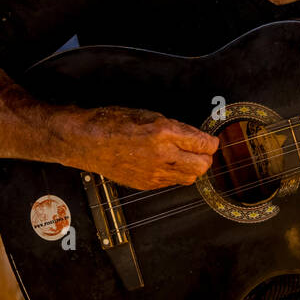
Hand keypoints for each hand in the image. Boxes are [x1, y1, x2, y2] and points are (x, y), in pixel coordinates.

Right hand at [65, 105, 218, 190]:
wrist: (88, 142)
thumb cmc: (114, 123)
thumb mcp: (149, 115)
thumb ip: (175, 128)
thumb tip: (194, 137)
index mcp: (164, 132)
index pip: (203, 143)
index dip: (211, 142)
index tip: (211, 140)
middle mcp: (162, 155)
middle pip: (203, 165)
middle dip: (206, 157)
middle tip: (201, 150)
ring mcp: (155, 172)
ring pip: (191, 177)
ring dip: (193, 167)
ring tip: (185, 157)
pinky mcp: (147, 184)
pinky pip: (173, 182)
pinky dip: (176, 174)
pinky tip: (168, 164)